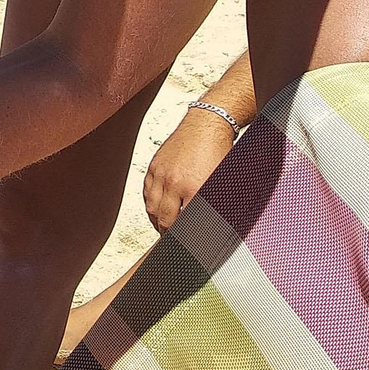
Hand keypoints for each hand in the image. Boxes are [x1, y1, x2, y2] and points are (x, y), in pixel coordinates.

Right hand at [143, 109, 234, 230]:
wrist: (206, 126)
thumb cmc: (219, 152)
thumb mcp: (223, 182)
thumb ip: (215, 205)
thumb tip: (209, 224)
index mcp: (195, 189)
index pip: (185, 223)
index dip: (186, 236)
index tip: (187, 243)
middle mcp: (174, 183)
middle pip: (164, 220)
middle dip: (169, 233)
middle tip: (174, 239)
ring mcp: (160, 175)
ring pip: (151, 209)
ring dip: (157, 222)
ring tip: (164, 228)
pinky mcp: (153, 167)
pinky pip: (146, 193)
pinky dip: (150, 205)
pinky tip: (157, 210)